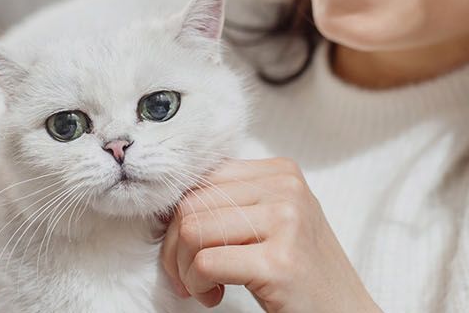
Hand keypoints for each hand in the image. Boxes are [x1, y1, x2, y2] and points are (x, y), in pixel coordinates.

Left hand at [159, 157, 381, 311]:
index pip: (201, 179)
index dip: (179, 218)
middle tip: (188, 276)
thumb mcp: (273, 222)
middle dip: (175, 246)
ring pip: (191, 230)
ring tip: (205, 286)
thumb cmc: (300, 274)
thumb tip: (168, 205)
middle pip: (191, 203)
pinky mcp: (279, 261)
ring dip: (184, 268)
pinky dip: (196, 285)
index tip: (185, 249)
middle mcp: (286, 189)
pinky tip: (214, 295)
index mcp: (281, 172)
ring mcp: (286, 222)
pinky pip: (204, 263)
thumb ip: (233, 202)